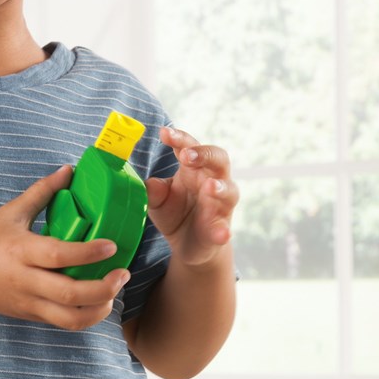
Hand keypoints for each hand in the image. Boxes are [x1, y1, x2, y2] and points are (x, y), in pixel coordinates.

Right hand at [0, 166, 130, 330]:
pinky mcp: (32, 315)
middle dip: (103, 287)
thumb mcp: (10, 212)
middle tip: (122, 273)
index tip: (111, 245)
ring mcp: (29, 301)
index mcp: (21, 251)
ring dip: (98, 309)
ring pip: (70, 318)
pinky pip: (64, 324)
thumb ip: (42, 191)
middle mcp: (26, 280)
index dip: (88, 252)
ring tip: (114, 291)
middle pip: (70, 294)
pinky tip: (99, 301)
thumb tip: (69, 170)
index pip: (59, 255)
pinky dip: (87, 317)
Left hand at [146, 126, 238, 267]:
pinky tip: (220, 233)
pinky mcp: (221, 229)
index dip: (179, 139)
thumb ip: (153, 191)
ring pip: (229, 191)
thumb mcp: (157, 201)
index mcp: (193, 169)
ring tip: (210, 186)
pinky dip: (223, 230)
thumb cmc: (175, 212)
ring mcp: (220, 205)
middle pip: (218, 159)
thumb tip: (149, 184)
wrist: (187, 245)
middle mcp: (212, 181)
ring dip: (220, 188)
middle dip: (204, 154)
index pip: (189, 147)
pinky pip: (225, 228)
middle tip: (186, 155)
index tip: (164, 133)